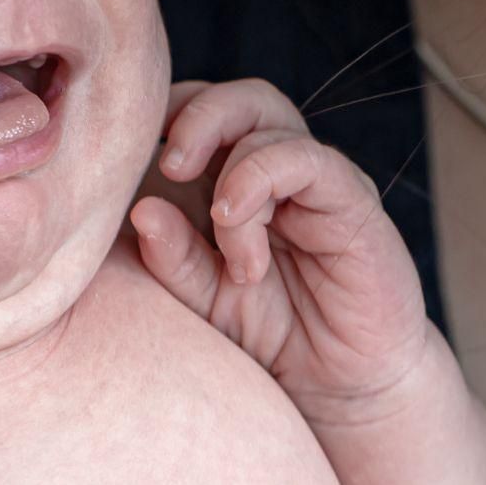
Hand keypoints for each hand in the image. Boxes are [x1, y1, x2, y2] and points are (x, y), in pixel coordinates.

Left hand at [131, 79, 485, 483]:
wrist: (337, 387)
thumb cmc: (269, 332)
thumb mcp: (202, 297)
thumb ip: (171, 256)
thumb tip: (141, 209)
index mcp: (235, 175)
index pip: (201, 109)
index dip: (167, 117)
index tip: (134, 153)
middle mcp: (277, 166)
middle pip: (237, 99)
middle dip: (196, 118)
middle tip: (171, 166)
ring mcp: (316, 179)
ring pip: (268, 121)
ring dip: (231, 173)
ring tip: (224, 237)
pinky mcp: (352, 200)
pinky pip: (309, 160)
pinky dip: (264, 179)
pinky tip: (240, 228)